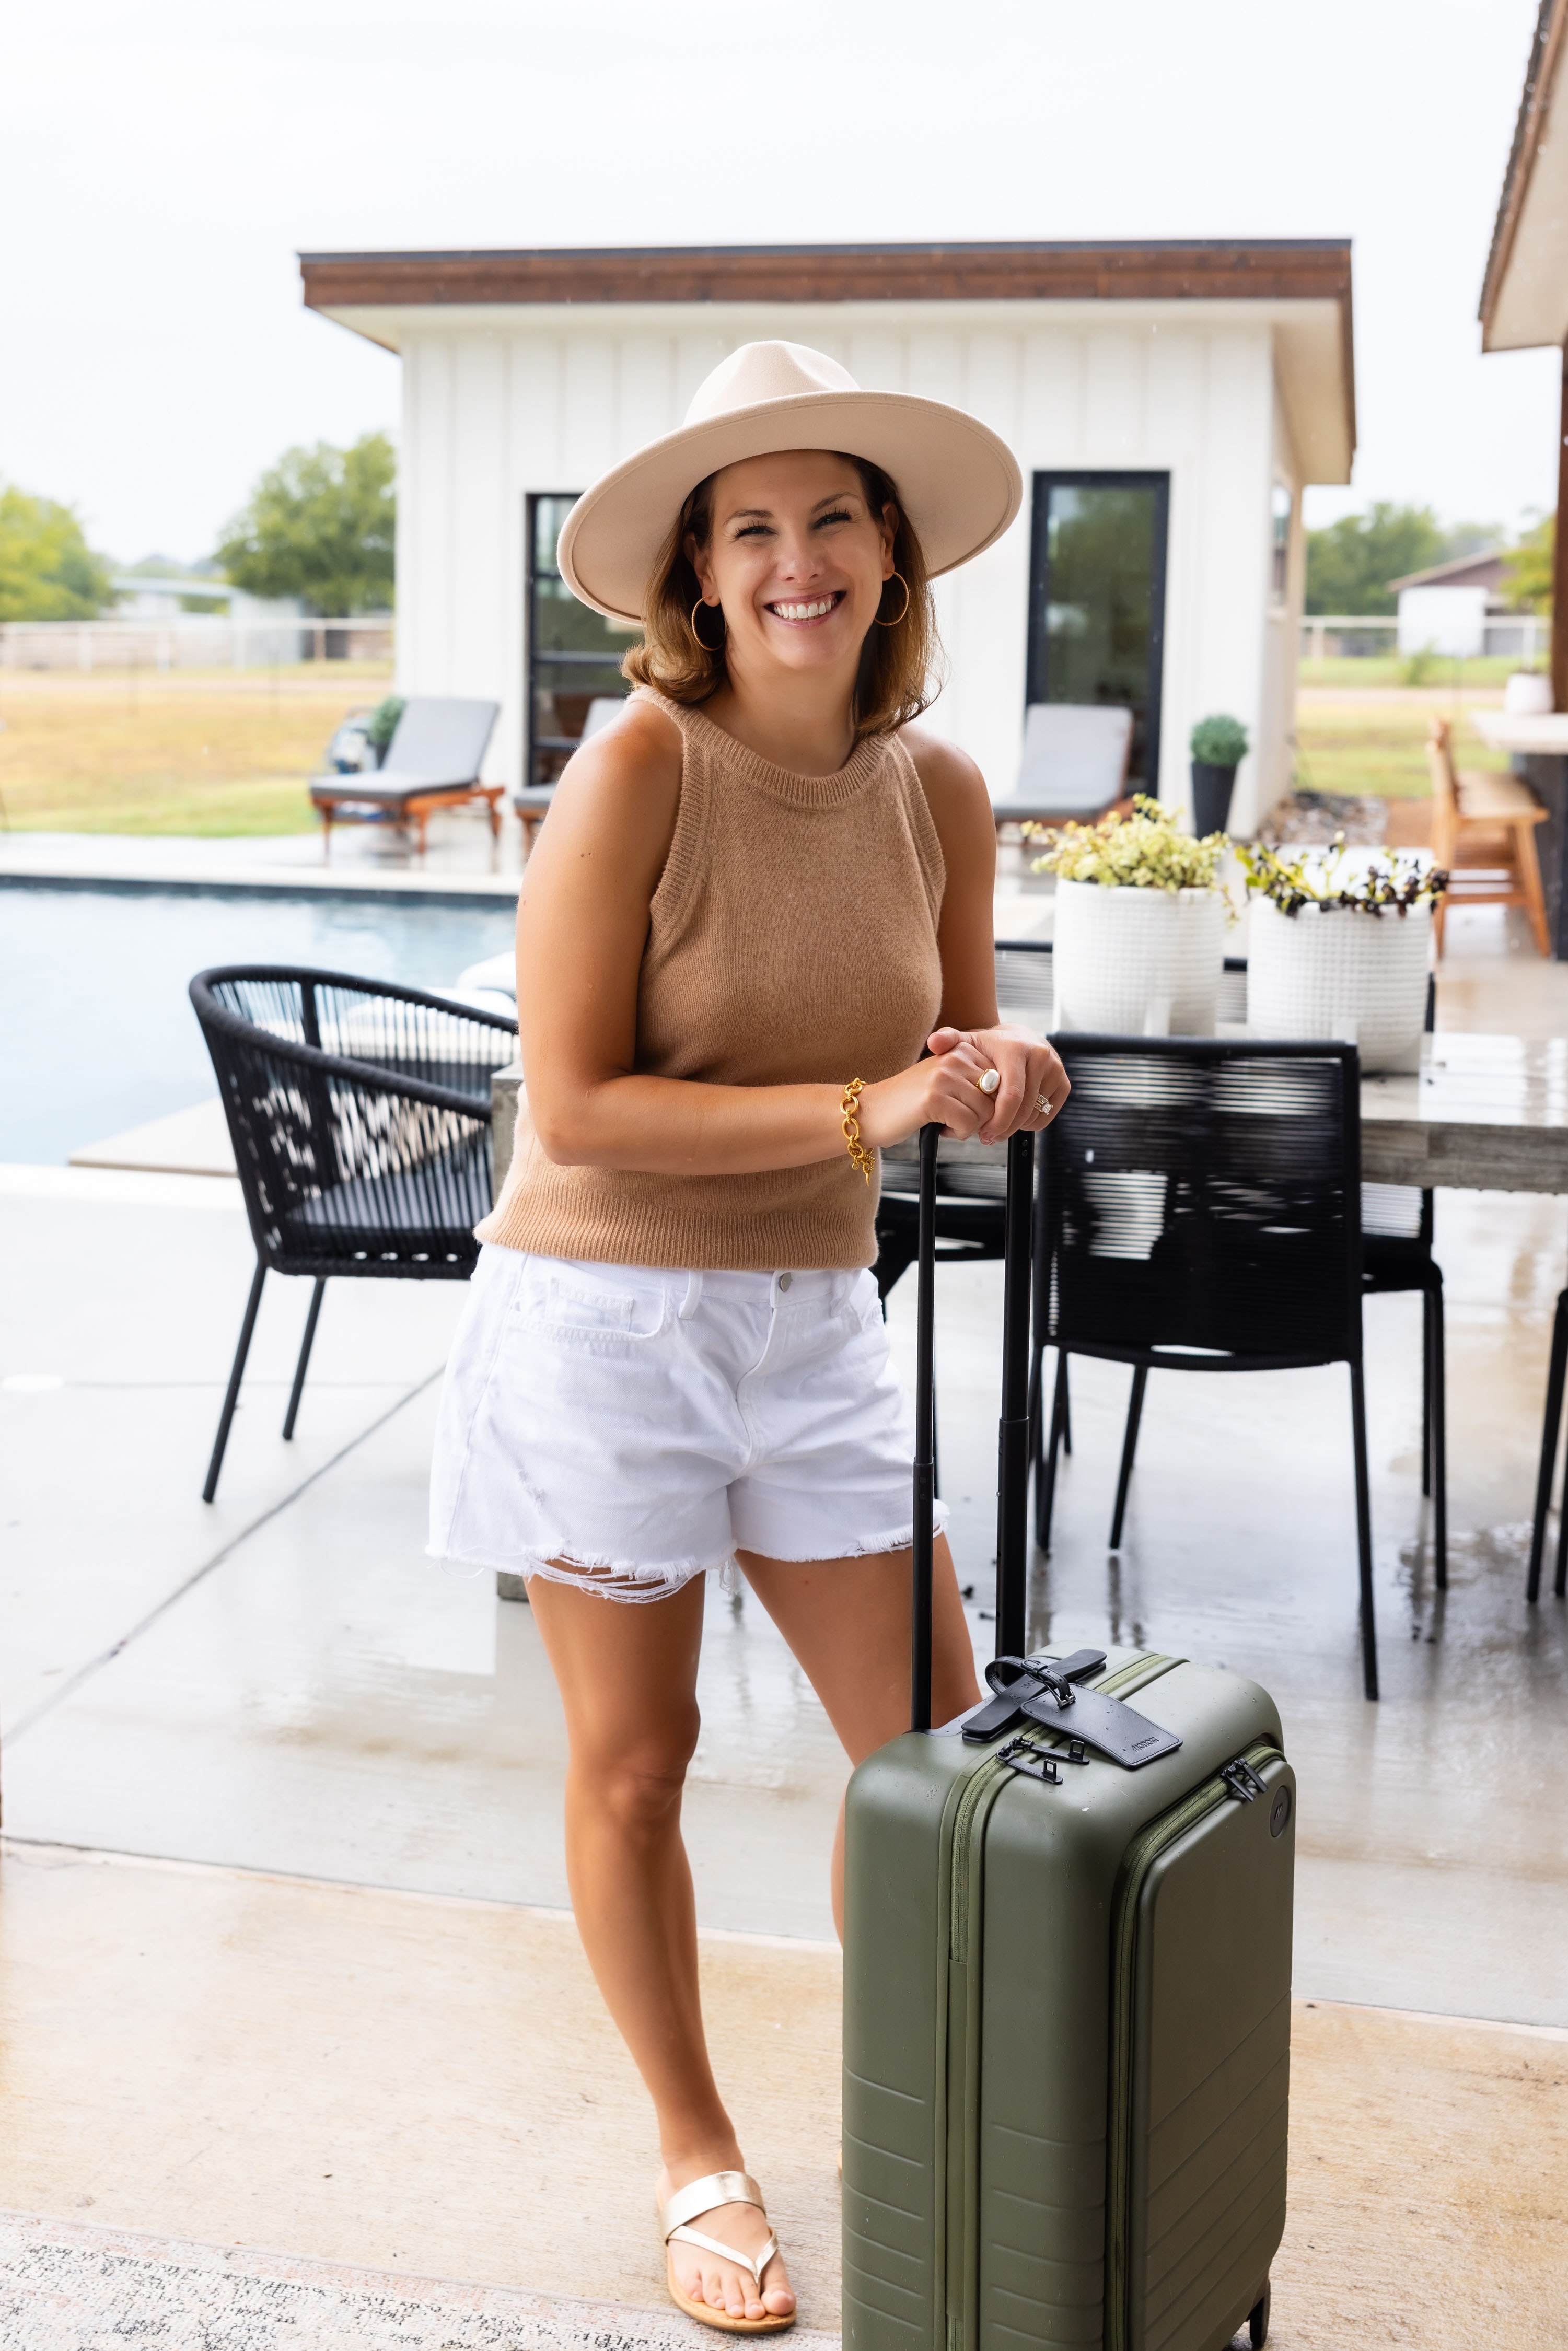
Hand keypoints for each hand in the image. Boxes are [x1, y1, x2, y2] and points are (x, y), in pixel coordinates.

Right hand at [857, 1043, 1005, 1147]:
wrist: (872, 1111)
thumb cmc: (912, 1101)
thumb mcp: (947, 1079)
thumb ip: (977, 1079)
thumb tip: (1012, 1097)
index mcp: (961, 1048)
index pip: (1002, 1079)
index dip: (988, 1101)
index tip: (965, 1105)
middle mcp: (954, 1057)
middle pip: (997, 1097)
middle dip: (981, 1115)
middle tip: (955, 1118)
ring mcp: (943, 1075)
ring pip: (986, 1112)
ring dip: (969, 1126)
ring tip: (945, 1122)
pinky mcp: (934, 1098)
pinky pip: (969, 1124)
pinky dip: (958, 1134)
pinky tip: (939, 1128)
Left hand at [926, 1024, 1068, 1144]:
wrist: (1018, 1039)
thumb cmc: (989, 1046)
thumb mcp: (967, 1041)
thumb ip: (947, 1040)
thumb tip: (934, 1042)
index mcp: (1015, 1049)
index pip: (1010, 1095)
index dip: (997, 1120)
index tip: (983, 1133)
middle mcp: (1040, 1056)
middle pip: (1023, 1109)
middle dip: (1004, 1128)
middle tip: (988, 1137)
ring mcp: (1055, 1069)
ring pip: (1034, 1114)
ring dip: (1015, 1128)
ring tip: (998, 1128)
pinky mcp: (1063, 1083)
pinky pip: (1046, 1114)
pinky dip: (1030, 1123)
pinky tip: (1014, 1120)